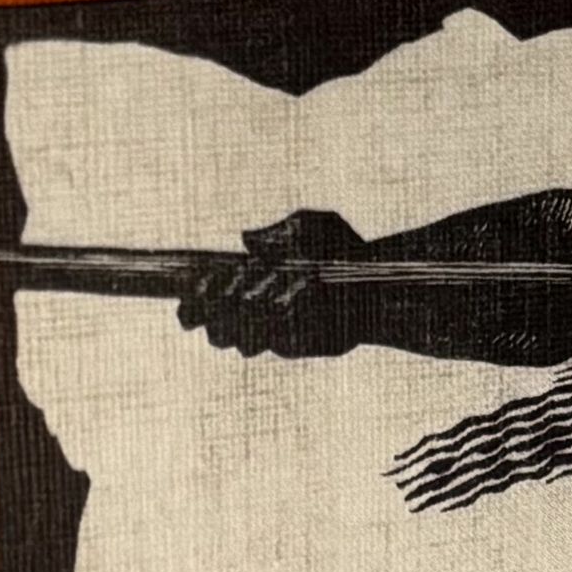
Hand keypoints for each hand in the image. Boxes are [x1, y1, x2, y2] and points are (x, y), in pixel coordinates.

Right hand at [177, 207, 367, 357]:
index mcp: (246, 276)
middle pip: (214, 324)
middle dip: (215, 312)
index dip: (194, 297)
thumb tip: (249, 240)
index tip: (195, 291)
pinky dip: (276, 329)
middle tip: (231, 296)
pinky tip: (290, 309)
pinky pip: (273, 344)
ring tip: (264, 301)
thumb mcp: (313, 227)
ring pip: (239, 340)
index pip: (205, 293)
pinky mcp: (295, 343)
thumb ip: (282, 232)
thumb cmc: (340, 248)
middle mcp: (252, 307)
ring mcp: (272, 330)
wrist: (377, 280)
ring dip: (245, 324)